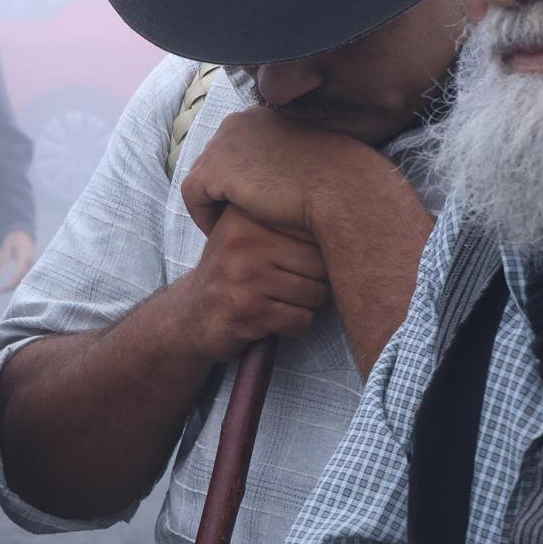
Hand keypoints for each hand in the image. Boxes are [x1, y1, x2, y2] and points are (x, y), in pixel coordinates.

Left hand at [0, 229, 35, 291]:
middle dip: (12, 286)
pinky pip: (26, 277)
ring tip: (2, 290)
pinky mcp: (31, 267)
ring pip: (26, 279)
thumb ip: (3, 260)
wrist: (23, 234)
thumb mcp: (5, 247)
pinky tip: (9, 286)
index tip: (2, 288)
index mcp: (25, 256)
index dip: (11, 282)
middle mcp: (31, 262)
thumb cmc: (13, 240)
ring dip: (15, 286)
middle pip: (23, 279)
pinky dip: (18, 282)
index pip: (19, 273)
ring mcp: (32, 265)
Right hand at [170, 206, 330, 362]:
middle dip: (312, 283)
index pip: (316, 230)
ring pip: (314, 294)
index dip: (315, 254)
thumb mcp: (249, 235)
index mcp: (247, 216)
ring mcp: (242, 275)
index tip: (292, 261)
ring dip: (302, 307)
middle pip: (321, 263)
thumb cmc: (234, 275)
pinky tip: (268, 321)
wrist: (190, 316)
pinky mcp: (246, 310)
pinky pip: (299, 320)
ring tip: (274, 302)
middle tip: (282, 286)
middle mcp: (242, 240)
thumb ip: (288, 221)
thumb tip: (352, 217)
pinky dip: (291, 328)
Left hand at [181, 107, 373, 240]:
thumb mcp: (316, 161)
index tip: (254, 203)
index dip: (241, 176)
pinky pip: (193, 196)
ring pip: (203, 178)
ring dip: (214, 204)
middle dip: (223, 189)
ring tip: (229, 230)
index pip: (238, 146)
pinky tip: (222, 235)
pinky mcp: (214, 168)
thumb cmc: (343, 183)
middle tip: (234, 219)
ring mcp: (224, 142)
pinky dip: (204, 216)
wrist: (345, 192)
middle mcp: (240, 120)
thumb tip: (285, 177)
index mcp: (266, 114)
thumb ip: (292, 161)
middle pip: (216, 160)